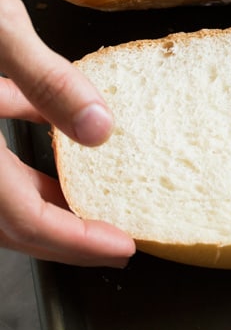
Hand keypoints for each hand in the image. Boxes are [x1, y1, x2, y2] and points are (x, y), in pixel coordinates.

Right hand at [0, 0, 134, 266]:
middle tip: (113, 241)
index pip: (20, 220)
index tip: (121, 248)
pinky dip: (13, 149)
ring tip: (92, 193)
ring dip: (38, 193)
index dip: (74, 240)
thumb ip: (49, 81)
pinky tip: (47, 121)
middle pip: (4, 219)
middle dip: (61, 233)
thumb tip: (101, 130)